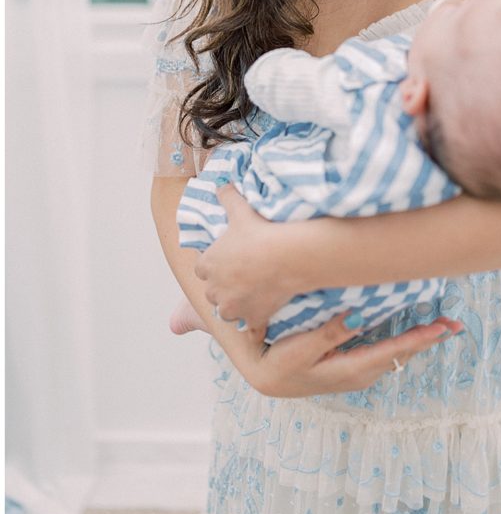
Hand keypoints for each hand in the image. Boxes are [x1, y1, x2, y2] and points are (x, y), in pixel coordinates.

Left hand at [194, 185, 297, 328]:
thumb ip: (227, 196)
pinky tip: (264, 318)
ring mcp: (234, 307)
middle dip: (224, 286)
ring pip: (229, 312)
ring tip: (253, 293)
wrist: (286, 255)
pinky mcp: (254, 319)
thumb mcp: (240, 209)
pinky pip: (252, 329)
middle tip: (243, 274)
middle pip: (213, 292)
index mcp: (208, 265)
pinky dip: (257, 326)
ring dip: (237, 305)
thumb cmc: (260, 232)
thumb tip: (220, 183)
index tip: (227, 259)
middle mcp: (215, 290)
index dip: (214, 264)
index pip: (201, 268)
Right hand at [217, 311, 463, 397]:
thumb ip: (195, 321)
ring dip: (412, 346)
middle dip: (401, 346)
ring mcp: (330, 382)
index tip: (355, 313)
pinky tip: (429, 330)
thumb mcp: (216, 323)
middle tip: (437, 327)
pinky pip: (380, 361)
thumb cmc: (233, 325)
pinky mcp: (347, 373)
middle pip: (363, 366)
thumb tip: (174, 324)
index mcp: (277, 374)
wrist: (244, 343)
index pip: (313, 352)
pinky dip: (404, 346)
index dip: (332, 333)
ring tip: (445, 326)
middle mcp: (308, 385)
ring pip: (378, 366)